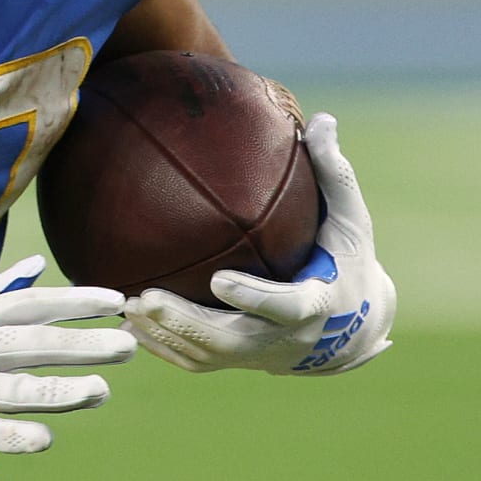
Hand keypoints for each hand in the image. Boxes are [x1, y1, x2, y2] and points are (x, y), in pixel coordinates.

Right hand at [0, 255, 134, 456]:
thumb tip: (36, 267)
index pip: (32, 304)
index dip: (75, 302)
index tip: (115, 301)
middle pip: (35, 345)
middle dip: (84, 345)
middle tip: (127, 346)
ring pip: (17, 389)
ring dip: (61, 392)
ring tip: (100, 392)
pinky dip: (15, 434)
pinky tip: (47, 438)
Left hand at [121, 113, 395, 375]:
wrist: (355, 328)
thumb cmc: (347, 261)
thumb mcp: (350, 221)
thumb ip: (334, 175)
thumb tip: (321, 119)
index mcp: (318, 303)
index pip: (286, 307)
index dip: (254, 299)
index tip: (219, 280)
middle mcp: (287, 339)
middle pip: (233, 341)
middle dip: (188, 323)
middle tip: (146, 298)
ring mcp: (260, 356)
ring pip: (208, 355)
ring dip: (165, 335)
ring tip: (125, 305)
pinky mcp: (239, 361)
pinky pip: (196, 361)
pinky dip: (162, 346)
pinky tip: (127, 321)